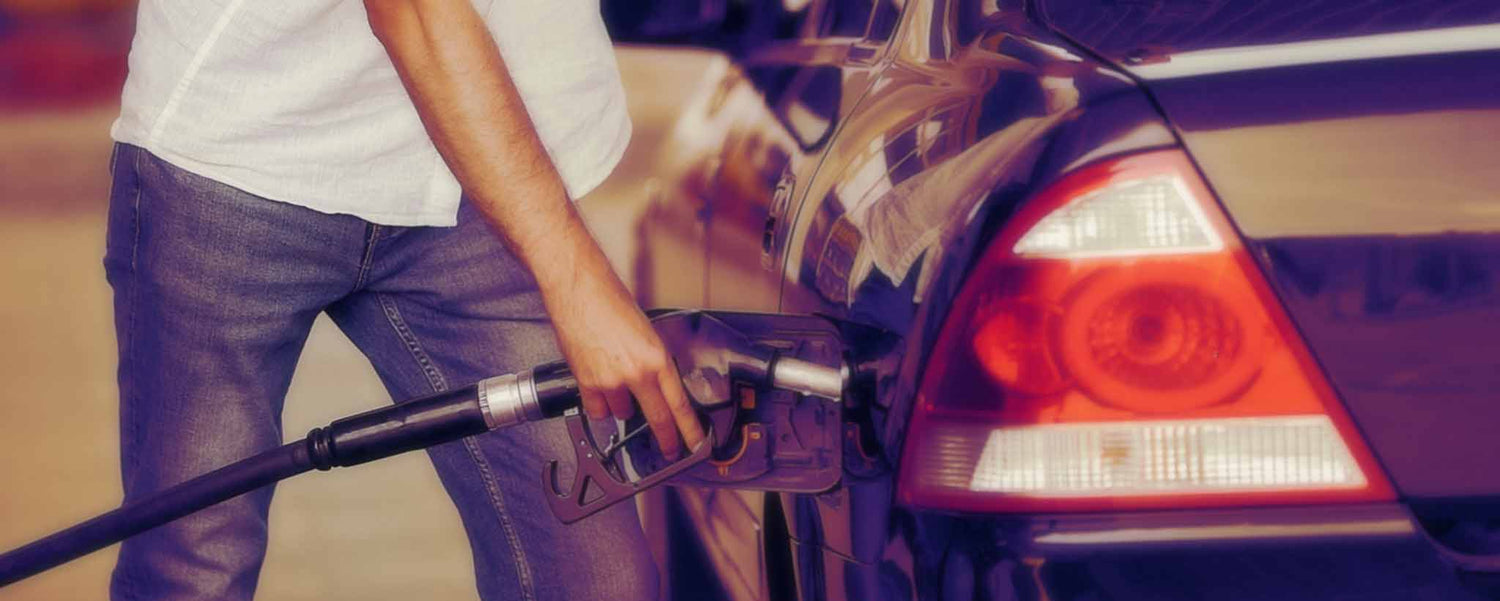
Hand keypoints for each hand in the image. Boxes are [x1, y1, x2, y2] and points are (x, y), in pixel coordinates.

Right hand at [543, 246, 706, 457]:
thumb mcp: (646, 332)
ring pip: (623, 413)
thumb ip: (652, 361)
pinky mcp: (587, 383)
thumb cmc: (610, 302)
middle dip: (666, 439)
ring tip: (617, 381)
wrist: (579, 289)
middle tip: (670, 449)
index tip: (695, 443)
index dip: (689, 429)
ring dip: (623, 405)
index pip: (679, 403)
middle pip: (657, 419)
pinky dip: (599, 404)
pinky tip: (600, 387)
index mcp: (657, 357)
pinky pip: (597, 410)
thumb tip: (656, 384)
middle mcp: (636, 373)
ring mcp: (610, 381)